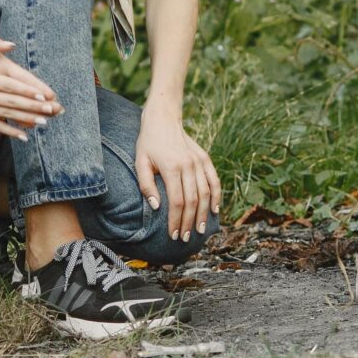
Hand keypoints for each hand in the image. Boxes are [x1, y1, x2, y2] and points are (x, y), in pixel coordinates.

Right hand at [0, 34, 60, 139]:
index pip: (7, 86)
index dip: (25, 91)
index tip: (42, 95)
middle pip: (11, 102)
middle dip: (33, 107)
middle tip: (51, 110)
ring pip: (6, 115)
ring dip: (26, 119)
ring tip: (44, 123)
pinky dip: (9, 132)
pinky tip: (23, 136)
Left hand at [134, 108, 221, 242]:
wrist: (163, 119)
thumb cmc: (148, 143)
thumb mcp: (140, 162)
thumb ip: (146, 185)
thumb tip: (156, 206)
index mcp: (171, 167)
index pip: (177, 201)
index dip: (176, 220)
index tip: (173, 234)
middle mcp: (188, 165)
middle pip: (193, 200)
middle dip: (189, 222)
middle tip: (185, 238)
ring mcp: (199, 161)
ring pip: (206, 193)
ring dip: (203, 214)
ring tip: (199, 230)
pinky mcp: (205, 158)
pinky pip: (214, 181)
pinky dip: (217, 197)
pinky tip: (215, 211)